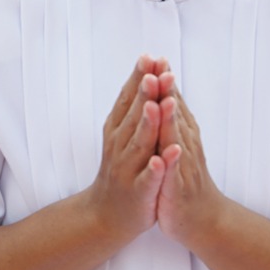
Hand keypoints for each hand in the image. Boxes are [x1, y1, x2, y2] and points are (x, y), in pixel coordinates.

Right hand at [86, 55, 169, 240]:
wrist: (106, 213)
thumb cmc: (120, 169)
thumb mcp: (122, 134)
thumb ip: (133, 107)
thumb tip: (145, 73)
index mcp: (117, 129)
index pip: (128, 99)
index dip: (139, 78)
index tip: (149, 56)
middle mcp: (119, 145)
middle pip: (133, 115)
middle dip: (145, 93)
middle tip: (155, 71)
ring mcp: (127, 168)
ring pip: (139, 143)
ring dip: (149, 124)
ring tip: (158, 106)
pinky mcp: (138, 191)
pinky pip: (147, 179)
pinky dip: (155, 168)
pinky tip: (163, 159)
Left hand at [154, 82, 227, 246]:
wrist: (200, 218)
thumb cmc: (184, 178)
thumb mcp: (178, 143)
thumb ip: (174, 117)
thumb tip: (168, 89)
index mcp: (181, 133)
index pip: (172, 101)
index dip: (164, 81)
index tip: (156, 57)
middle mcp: (185, 145)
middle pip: (175, 114)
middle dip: (168, 91)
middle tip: (161, 66)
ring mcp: (183, 166)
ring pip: (176, 140)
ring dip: (171, 120)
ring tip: (166, 100)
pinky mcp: (179, 188)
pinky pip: (175, 174)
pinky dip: (172, 162)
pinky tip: (169, 152)